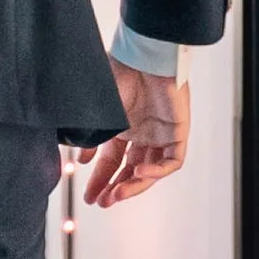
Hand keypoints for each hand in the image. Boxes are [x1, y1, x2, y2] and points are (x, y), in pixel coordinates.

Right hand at [77, 60, 189, 207]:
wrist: (143, 57)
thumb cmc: (119, 74)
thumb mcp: (98, 111)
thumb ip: (90, 138)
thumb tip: (80, 160)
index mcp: (122, 127)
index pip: (111, 161)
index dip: (100, 179)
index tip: (88, 196)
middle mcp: (141, 133)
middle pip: (130, 170)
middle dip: (115, 188)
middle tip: (101, 202)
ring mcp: (161, 134)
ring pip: (151, 170)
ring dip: (135, 185)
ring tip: (116, 194)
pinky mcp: (178, 132)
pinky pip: (172, 161)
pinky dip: (157, 171)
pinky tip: (139, 172)